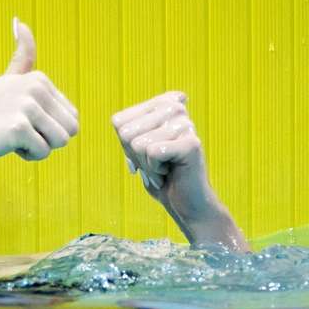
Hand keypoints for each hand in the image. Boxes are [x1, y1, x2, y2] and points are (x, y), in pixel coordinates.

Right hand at [0, 18, 77, 170]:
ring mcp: (27, 105)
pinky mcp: (19, 127)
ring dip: (39, 147)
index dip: (49, 128)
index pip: (72, 118)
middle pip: (71, 130)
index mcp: (39, 79)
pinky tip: (6, 144)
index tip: (21, 120)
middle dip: (48, 138)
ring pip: (60, 142)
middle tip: (18, 131)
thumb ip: (22, 56)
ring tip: (13, 137)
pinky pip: (43, 152)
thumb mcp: (8, 81)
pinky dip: (28, 155)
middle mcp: (35, 87)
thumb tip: (20, 20)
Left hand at [111, 91, 216, 220]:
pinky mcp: (191, 143)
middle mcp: (176, 108)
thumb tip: (118, 121)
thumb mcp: (137, 150)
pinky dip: (155, 171)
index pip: (119, 122)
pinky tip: (170, 173)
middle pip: (127, 133)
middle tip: (156, 165)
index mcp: (162, 104)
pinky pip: (152, 153)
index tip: (147, 155)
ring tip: (164, 170)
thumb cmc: (161, 177)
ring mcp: (185, 124)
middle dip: (135, 157)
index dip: (126, 146)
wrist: (186, 204)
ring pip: (138, 144)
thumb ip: (127, 130)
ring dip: (147, 166)